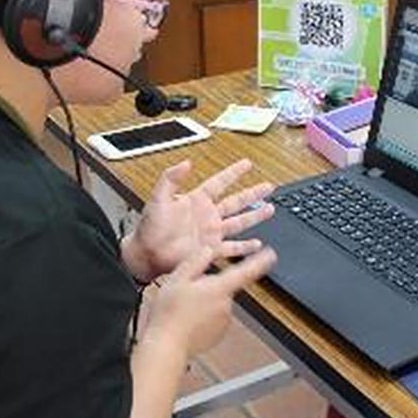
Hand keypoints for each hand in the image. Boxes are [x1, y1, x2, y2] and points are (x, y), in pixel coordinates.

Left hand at [122, 159, 274, 283]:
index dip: (233, 172)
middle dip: (253, 193)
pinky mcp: (211, 249)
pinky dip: (245, 247)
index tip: (247, 164)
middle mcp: (207, 215)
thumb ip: (170, 179)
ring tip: (270, 210)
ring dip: (255, 216)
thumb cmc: (149, 228)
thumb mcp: (158, 199)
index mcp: (196, 200)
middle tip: (269, 186)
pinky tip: (257, 245)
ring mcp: (211, 233)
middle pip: (236, 201)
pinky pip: (232, 248)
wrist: (146, 255)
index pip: (220, 182)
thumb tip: (185, 163)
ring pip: (239, 222)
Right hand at [144, 245, 276, 356]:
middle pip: (226, 288)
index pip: (246, 272)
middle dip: (211, 287)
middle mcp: (226, 305)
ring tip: (185, 310)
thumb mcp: (177, 278)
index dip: (260, 262)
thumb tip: (209, 250)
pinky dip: (205, 319)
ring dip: (207, 304)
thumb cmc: (169, 314)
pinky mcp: (219, 335)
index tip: (270, 255)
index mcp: (219, 288)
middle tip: (188, 293)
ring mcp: (224, 321)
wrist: (167, 347)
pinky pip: (215, 320)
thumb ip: (196, 262)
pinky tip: (188, 321)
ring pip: (218, 304)